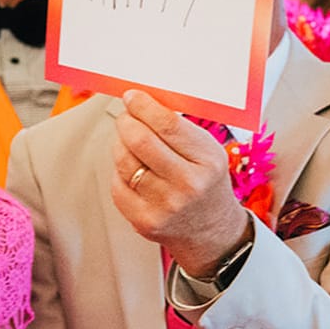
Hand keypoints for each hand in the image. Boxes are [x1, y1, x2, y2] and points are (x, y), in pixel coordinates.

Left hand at [111, 90, 250, 277]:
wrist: (212, 232)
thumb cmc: (207, 183)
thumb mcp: (208, 152)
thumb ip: (179, 128)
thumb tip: (141, 101)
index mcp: (208, 161)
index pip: (168, 124)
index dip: (143, 106)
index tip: (132, 97)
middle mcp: (188, 185)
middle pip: (140, 140)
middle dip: (126, 121)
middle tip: (127, 117)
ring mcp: (164, 206)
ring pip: (123, 160)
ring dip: (120, 143)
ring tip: (130, 141)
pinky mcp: (144, 221)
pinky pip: (117, 184)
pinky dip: (120, 171)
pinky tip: (132, 168)